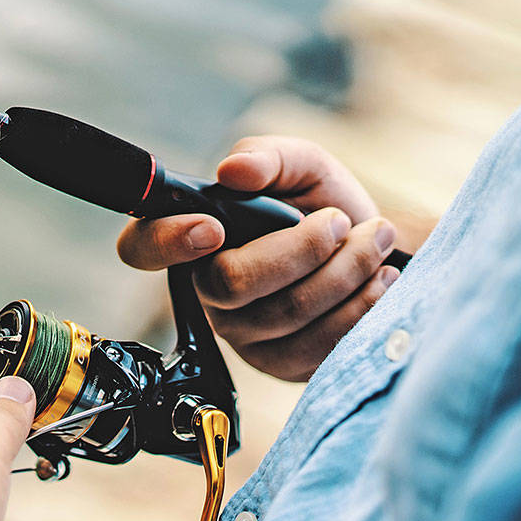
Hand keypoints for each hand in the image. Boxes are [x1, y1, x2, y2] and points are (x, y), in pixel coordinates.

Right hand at [116, 136, 401, 381]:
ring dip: (345, 270)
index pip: (142, 247)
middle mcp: (208, 291)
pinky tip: (377, 279)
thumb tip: (234, 170)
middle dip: (301, 249)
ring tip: (373, 240)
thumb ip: (269, 156)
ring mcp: (242, 334)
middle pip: (231, 284)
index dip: (166, 241)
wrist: (376, 253)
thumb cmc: (324, 208)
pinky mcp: (281, 364)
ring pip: (286, 312)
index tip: (213, 227)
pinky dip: (361, 304)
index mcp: (194, 238)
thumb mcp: (302, 166)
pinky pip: (318, 344)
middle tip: (339, 221)